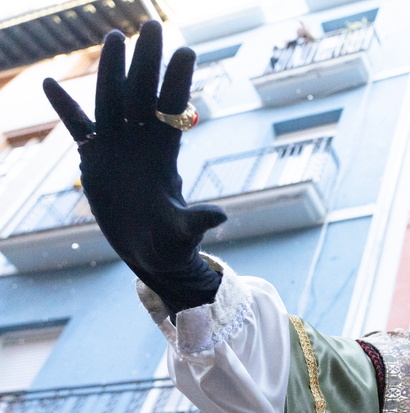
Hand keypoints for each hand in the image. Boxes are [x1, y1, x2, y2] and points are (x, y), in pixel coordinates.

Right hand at [43, 21, 225, 314]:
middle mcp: (142, 144)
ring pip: (113, 100)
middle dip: (148, 62)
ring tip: (114, 37)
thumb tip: (221, 215)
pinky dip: (65, 108)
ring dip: (112, 70)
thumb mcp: (183, 234)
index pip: (173, 111)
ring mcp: (118, 147)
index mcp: (166, 156)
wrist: (150, 252)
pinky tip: (50, 83)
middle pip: (144, 95)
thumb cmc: (171, 243)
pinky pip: (78, 127)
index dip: (179, 83)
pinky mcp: (95, 159)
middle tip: (154, 25)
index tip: (187, 51)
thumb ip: (196, 221)